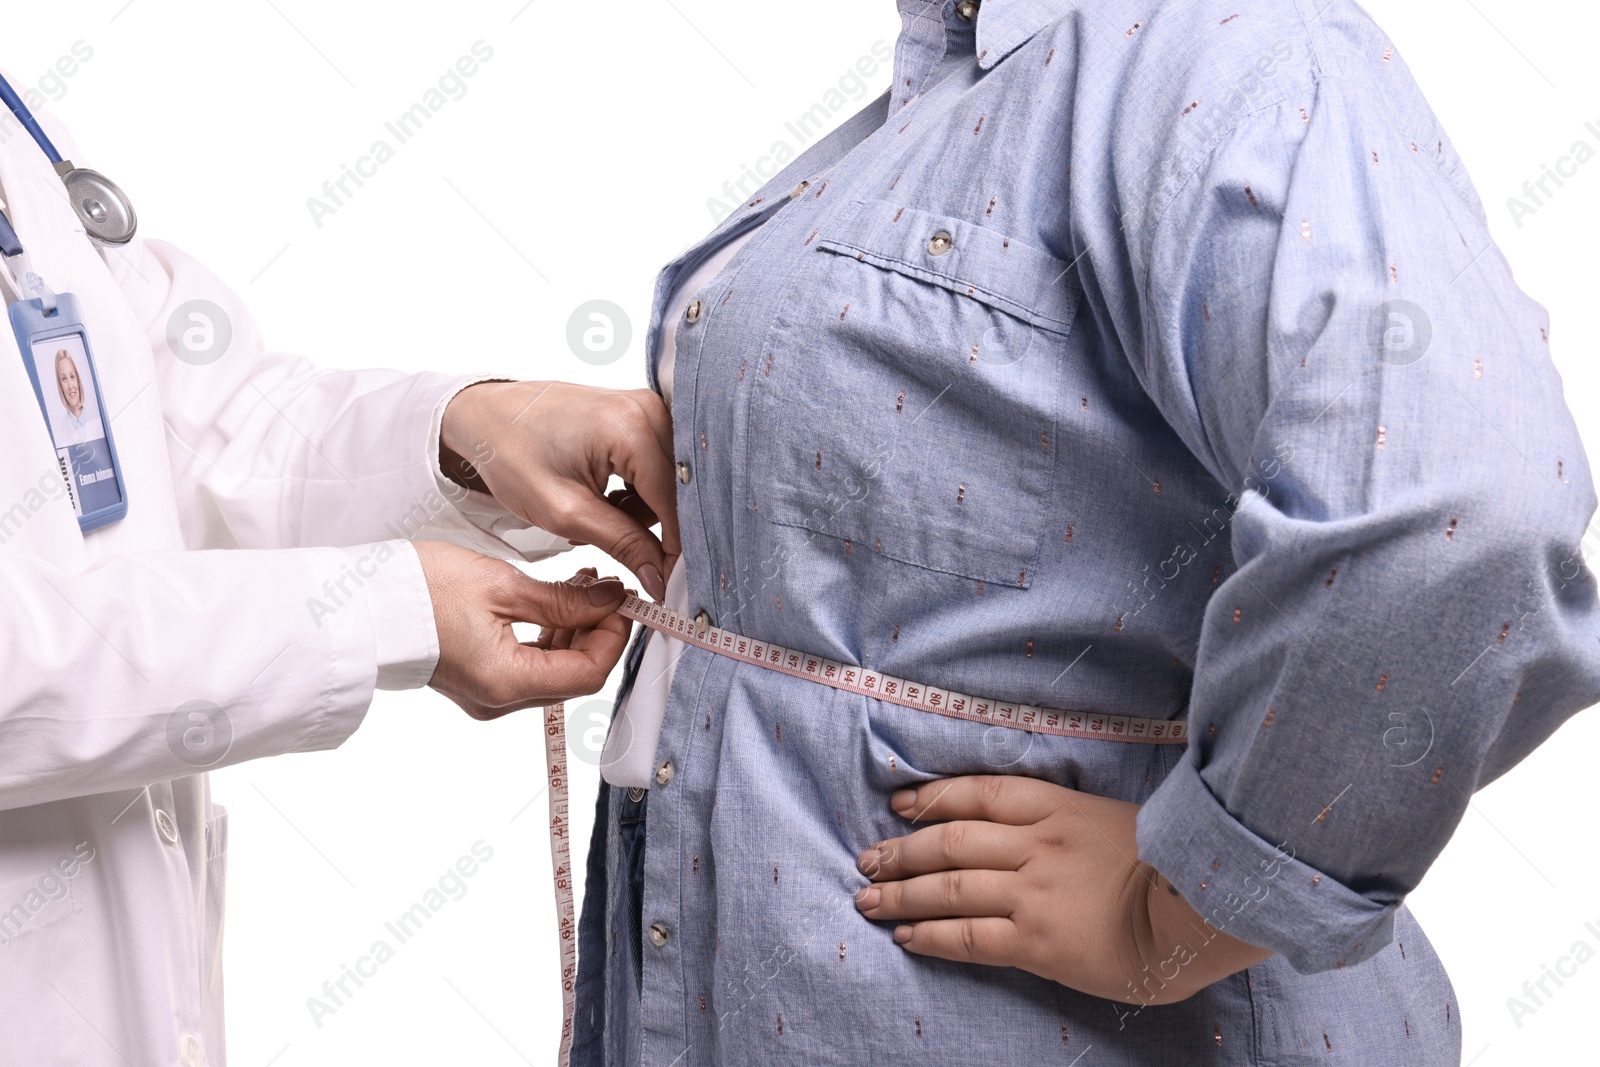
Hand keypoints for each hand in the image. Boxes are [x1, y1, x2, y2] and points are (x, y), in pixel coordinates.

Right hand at [416, 542, 632, 719]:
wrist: (365, 602)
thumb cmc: (421, 589)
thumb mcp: (503, 586)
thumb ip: (564, 599)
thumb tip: (611, 600)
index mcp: (506, 682)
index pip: (588, 674)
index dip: (614, 638)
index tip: (623, 601)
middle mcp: (499, 700)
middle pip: (575, 675)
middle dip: (599, 632)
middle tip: (607, 588)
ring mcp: (488, 694)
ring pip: (556, 670)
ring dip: (577, 630)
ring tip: (583, 585)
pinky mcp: (480, 680)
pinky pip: (531, 665)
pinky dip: (551, 636)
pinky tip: (557, 601)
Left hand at [439, 381, 677, 599]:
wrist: (486, 416)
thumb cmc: (511, 452)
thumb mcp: (565, 512)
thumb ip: (621, 544)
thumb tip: (660, 576)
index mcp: (631, 428)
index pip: (675, 502)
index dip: (674, 549)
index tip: (666, 583)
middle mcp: (648, 409)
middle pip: (677, 490)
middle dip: (651, 525)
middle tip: (612, 541)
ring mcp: (646, 407)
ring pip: (668, 482)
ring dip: (640, 509)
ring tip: (596, 512)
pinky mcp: (640, 413)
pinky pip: (656, 465)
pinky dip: (635, 490)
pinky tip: (604, 494)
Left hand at [853, 775, 1270, 1004]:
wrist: (1205, 907)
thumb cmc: (1175, 868)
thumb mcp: (1117, 823)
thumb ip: (1071, 825)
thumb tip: (1036, 835)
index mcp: (1058, 808)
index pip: (980, 794)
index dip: (934, 798)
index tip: (901, 804)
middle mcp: (1037, 844)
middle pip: (951, 840)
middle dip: (903, 850)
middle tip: (869, 860)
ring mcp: (1033, 891)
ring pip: (950, 886)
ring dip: (903, 893)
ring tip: (870, 900)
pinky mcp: (1037, 939)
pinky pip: (969, 936)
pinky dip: (931, 935)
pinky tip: (907, 936)